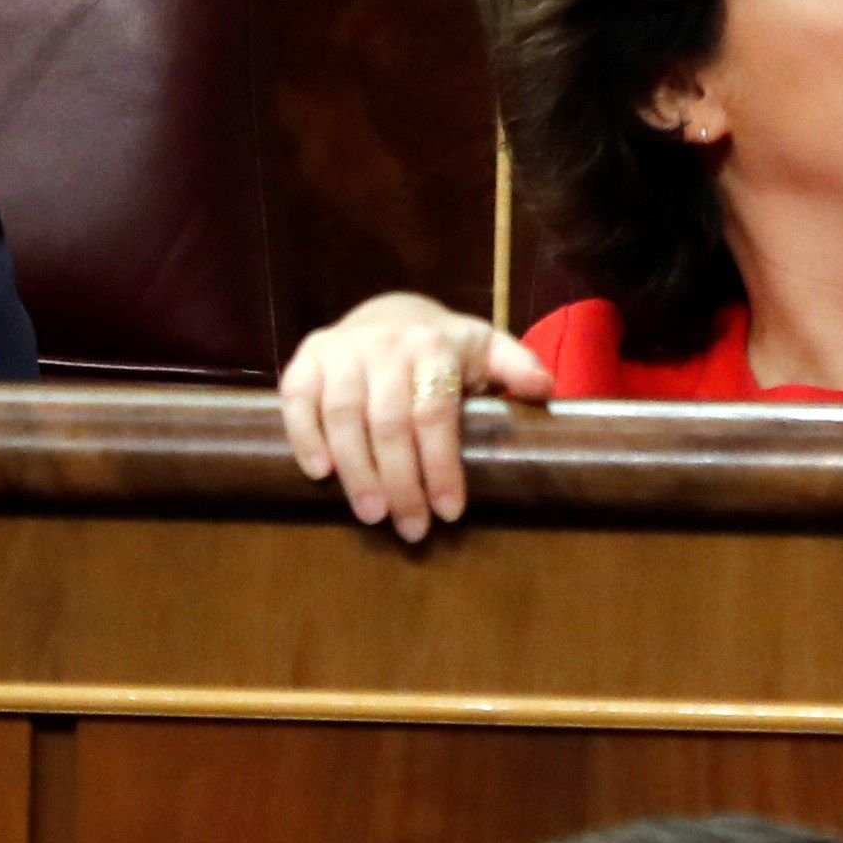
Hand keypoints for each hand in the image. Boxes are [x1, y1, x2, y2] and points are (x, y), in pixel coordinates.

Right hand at [278, 292, 548, 542]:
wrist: (389, 314)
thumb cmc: (444, 349)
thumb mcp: (487, 349)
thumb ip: (517, 366)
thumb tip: (545, 389)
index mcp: (433, 345)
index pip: (435, 412)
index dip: (440, 465)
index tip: (448, 511)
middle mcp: (385, 344)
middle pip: (389, 420)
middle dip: (400, 480)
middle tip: (410, 527)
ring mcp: (342, 350)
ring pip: (344, 414)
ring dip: (356, 469)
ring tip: (371, 514)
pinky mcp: (307, 358)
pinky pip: (298, 399)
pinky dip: (305, 436)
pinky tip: (320, 474)